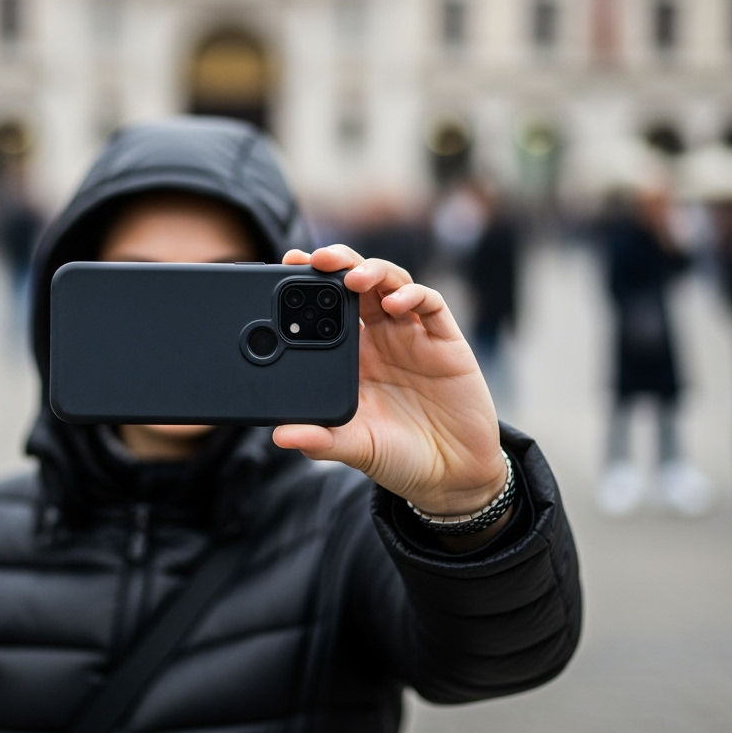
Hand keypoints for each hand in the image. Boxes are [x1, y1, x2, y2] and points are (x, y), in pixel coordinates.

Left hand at [273, 246, 508, 548]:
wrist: (452, 473)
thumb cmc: (399, 456)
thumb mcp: (355, 448)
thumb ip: (320, 441)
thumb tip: (280, 436)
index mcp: (349, 356)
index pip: (324, 307)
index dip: (307, 283)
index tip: (283, 267)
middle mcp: (379, 337)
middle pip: (355, 282)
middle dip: (336, 263)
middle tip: (315, 259)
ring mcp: (412, 334)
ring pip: (390, 283)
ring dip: (371, 272)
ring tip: (352, 276)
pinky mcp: (444, 340)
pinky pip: (429, 304)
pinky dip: (412, 296)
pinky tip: (396, 303)